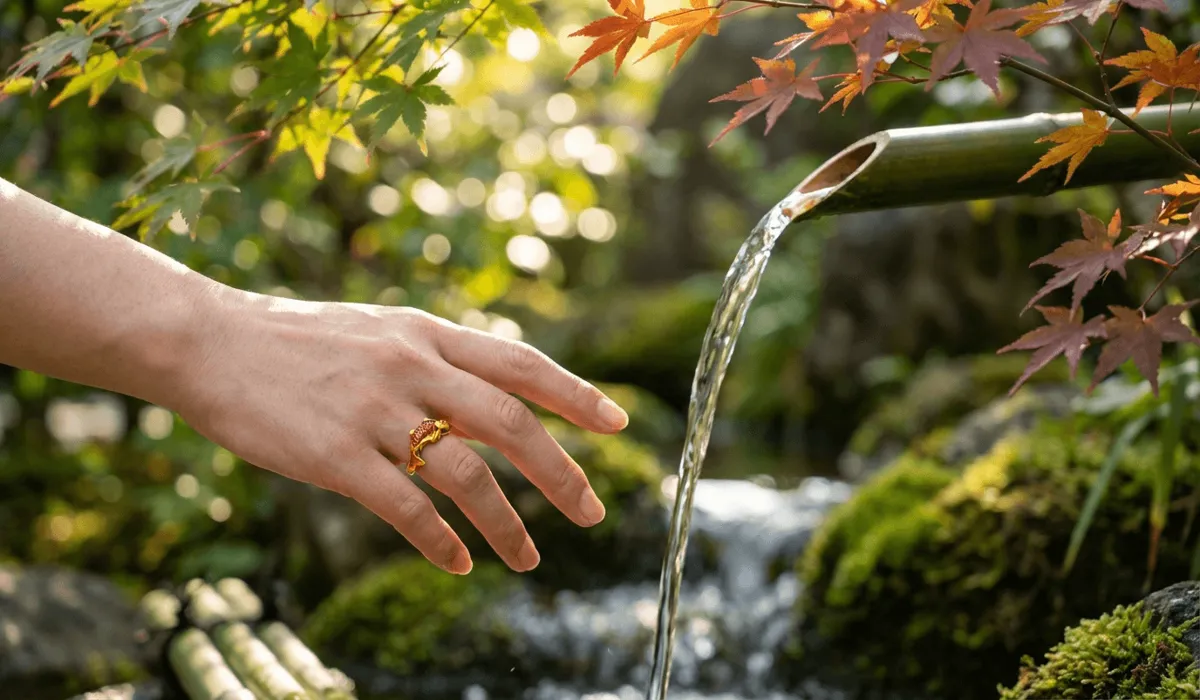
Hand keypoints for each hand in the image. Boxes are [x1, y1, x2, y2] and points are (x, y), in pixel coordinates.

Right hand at [171, 290, 628, 574]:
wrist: (210, 342)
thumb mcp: (382, 335)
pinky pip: (406, 508)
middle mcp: (411, 367)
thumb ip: (441, 368)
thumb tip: (504, 407)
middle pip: (512, 424)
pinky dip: (440, 541)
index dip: (575, 395)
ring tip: (527, 560)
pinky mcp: (334, 455)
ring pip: (466, 474)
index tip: (618, 424)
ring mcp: (374, 410)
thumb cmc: (301, 344)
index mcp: (427, 334)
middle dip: (561, 474)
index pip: (521, 363)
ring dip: (507, 524)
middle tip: (592, 513)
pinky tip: (457, 564)